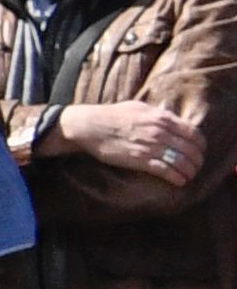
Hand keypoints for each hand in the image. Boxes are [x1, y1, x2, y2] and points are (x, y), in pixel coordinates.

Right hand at [59, 100, 201, 182]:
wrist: (88, 126)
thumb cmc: (112, 115)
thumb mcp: (139, 107)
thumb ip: (159, 114)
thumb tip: (173, 119)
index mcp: (162, 118)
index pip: (194, 134)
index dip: (200, 145)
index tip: (199, 151)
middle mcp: (160, 132)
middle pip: (192, 150)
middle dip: (197, 161)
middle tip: (195, 166)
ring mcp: (150, 146)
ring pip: (182, 162)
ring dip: (190, 171)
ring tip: (189, 175)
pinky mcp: (140, 160)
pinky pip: (166, 171)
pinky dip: (177, 178)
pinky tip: (179, 181)